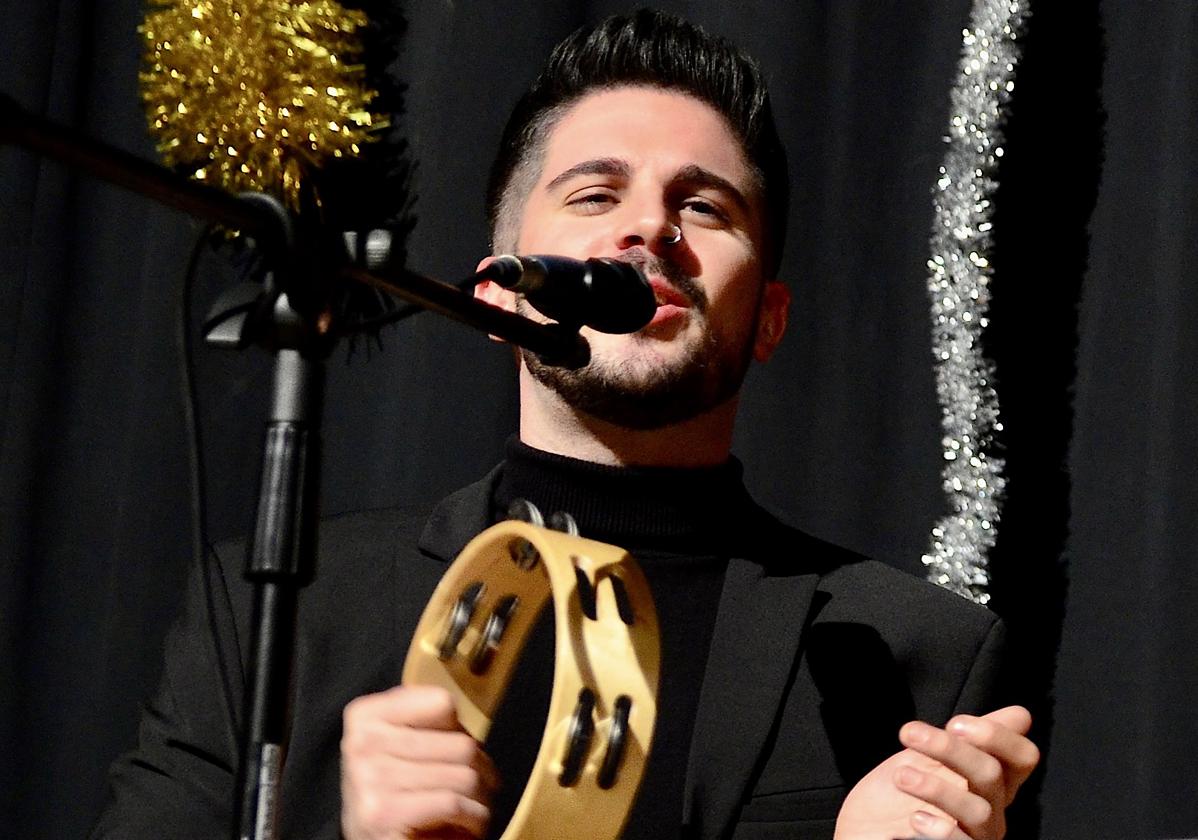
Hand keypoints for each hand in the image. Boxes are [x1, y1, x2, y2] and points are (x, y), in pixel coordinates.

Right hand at [341, 685, 498, 838]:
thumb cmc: (391, 793)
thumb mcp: (396, 746)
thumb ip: (422, 721)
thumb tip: (463, 718)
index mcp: (365, 716)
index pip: (442, 703)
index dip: (457, 730)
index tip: (455, 751)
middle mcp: (362, 742)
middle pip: (462, 744)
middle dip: (482, 769)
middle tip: (483, 786)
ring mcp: (370, 777)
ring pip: (464, 776)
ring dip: (482, 797)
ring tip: (477, 807)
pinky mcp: (382, 812)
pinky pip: (452, 803)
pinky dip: (473, 817)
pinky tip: (469, 823)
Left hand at [834, 706, 1038, 839]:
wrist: (866, 829)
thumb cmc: (898, 793)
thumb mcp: (929, 756)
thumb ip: (966, 737)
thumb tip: (1020, 715)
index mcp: (990, 782)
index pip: (1022, 757)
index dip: (997, 736)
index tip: (954, 722)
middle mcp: (991, 811)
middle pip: (992, 774)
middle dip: (950, 748)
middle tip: (908, 733)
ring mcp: (976, 837)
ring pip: (979, 812)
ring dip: (936, 788)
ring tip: (900, 776)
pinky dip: (940, 830)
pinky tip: (915, 818)